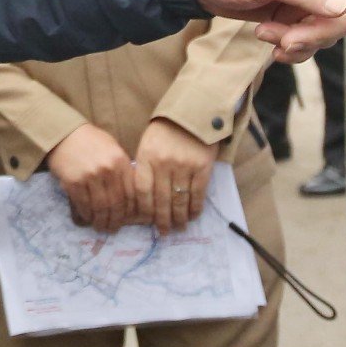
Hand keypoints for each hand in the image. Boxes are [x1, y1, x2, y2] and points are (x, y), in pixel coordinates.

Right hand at [44, 123, 140, 232]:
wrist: (64, 134)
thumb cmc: (91, 141)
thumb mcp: (113, 149)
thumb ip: (122, 170)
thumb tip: (130, 199)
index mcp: (121, 161)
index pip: (131, 193)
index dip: (130, 211)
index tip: (127, 220)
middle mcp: (108, 169)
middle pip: (116, 203)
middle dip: (116, 220)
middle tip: (113, 229)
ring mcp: (90, 176)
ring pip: (100, 207)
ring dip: (101, 221)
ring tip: (101, 227)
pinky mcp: (73, 182)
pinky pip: (83, 205)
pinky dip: (87, 214)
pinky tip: (88, 218)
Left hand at [135, 117, 218, 235]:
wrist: (192, 114)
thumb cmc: (165, 132)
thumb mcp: (147, 146)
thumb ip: (144, 169)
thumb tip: (143, 200)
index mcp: (146, 157)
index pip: (142, 191)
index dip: (145, 209)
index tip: (147, 220)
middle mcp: (164, 163)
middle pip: (161, 200)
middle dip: (162, 220)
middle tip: (164, 232)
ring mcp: (184, 166)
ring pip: (180, 200)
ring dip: (179, 218)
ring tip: (179, 228)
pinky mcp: (202, 167)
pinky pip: (197, 194)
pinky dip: (195, 208)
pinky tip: (193, 215)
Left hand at [183, 0, 345, 61]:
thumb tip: (341, 9)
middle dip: (318, 36)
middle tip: (282, 40)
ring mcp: (306, 5)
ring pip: (328, 37)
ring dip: (298, 45)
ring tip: (264, 36)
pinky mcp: (292, 23)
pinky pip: (308, 47)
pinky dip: (291, 51)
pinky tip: (268, 44)